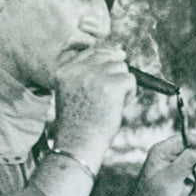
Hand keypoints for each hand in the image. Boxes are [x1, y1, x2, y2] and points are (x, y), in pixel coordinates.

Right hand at [52, 46, 135, 168]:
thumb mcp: (75, 92)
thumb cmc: (79, 123)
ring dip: (123, 85)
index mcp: (64, 70)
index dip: (107, 58)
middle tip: (110, 96)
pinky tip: (117, 107)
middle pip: (110, 57)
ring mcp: (94, 76)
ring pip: (122, 68)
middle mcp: (77, 70)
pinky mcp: (111, 85)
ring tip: (111, 104)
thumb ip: (89, 72)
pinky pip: (130, 80)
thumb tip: (120, 52)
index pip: (92, 52)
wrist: (78, 144)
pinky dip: (129, 94)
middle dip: (116, 74)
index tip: (112, 73)